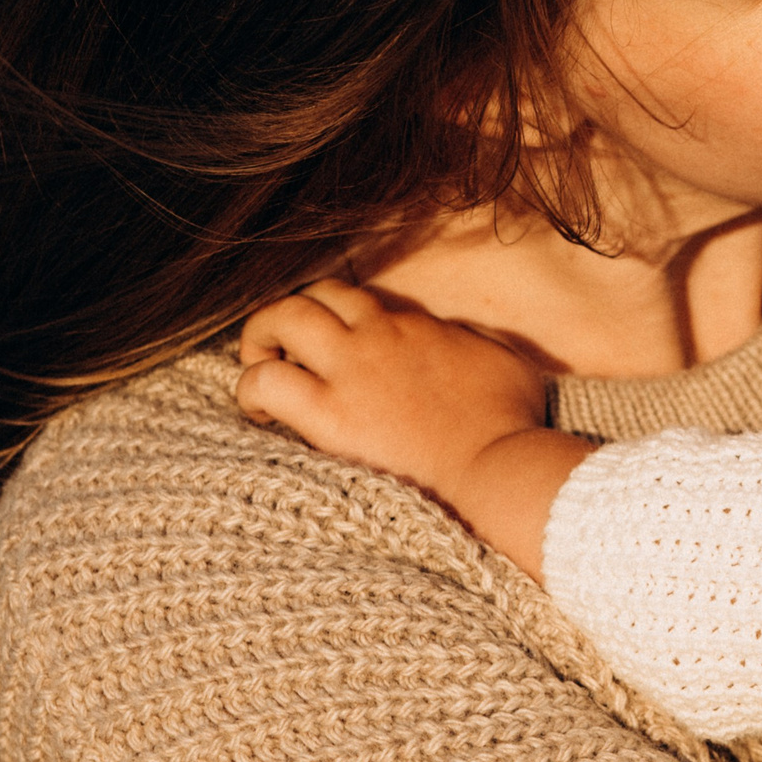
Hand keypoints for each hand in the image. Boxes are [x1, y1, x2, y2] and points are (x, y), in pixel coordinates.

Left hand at [237, 280, 548, 498]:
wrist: (496, 467)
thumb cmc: (510, 423)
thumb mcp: (504, 361)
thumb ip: (474, 341)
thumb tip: (462, 338)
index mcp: (412, 325)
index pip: (352, 297)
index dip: (328, 316)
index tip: (325, 346)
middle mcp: (376, 335)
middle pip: (309, 294)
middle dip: (283, 317)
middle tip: (277, 353)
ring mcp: (350, 370)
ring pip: (281, 319)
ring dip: (259, 341)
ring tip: (259, 374)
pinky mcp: (329, 414)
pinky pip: (265, 381)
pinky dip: (251, 390)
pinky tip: (262, 415)